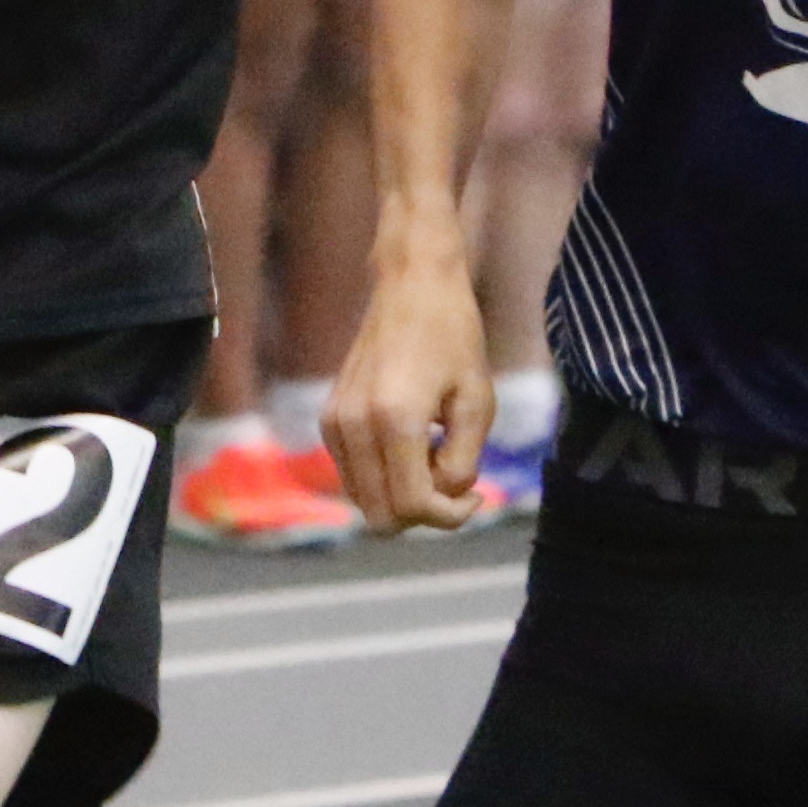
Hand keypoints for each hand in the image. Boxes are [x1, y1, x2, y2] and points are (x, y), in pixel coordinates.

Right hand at [321, 249, 495, 532]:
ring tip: (434, 456)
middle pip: (382, 518)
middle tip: (455, 480)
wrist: (411, 289)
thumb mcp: (478, 403)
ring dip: (403, 497)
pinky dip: (384, 480)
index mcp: (394, 420)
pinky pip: (355, 479)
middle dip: (424, 513)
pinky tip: (411, 446)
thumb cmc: (454, 339)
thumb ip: (463, 463)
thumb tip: (444, 499)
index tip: (478, 496)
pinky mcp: (328, 420)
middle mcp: (354, 426)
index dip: (450, 517)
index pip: (412, 506)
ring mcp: (334, 424)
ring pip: (365, 504)